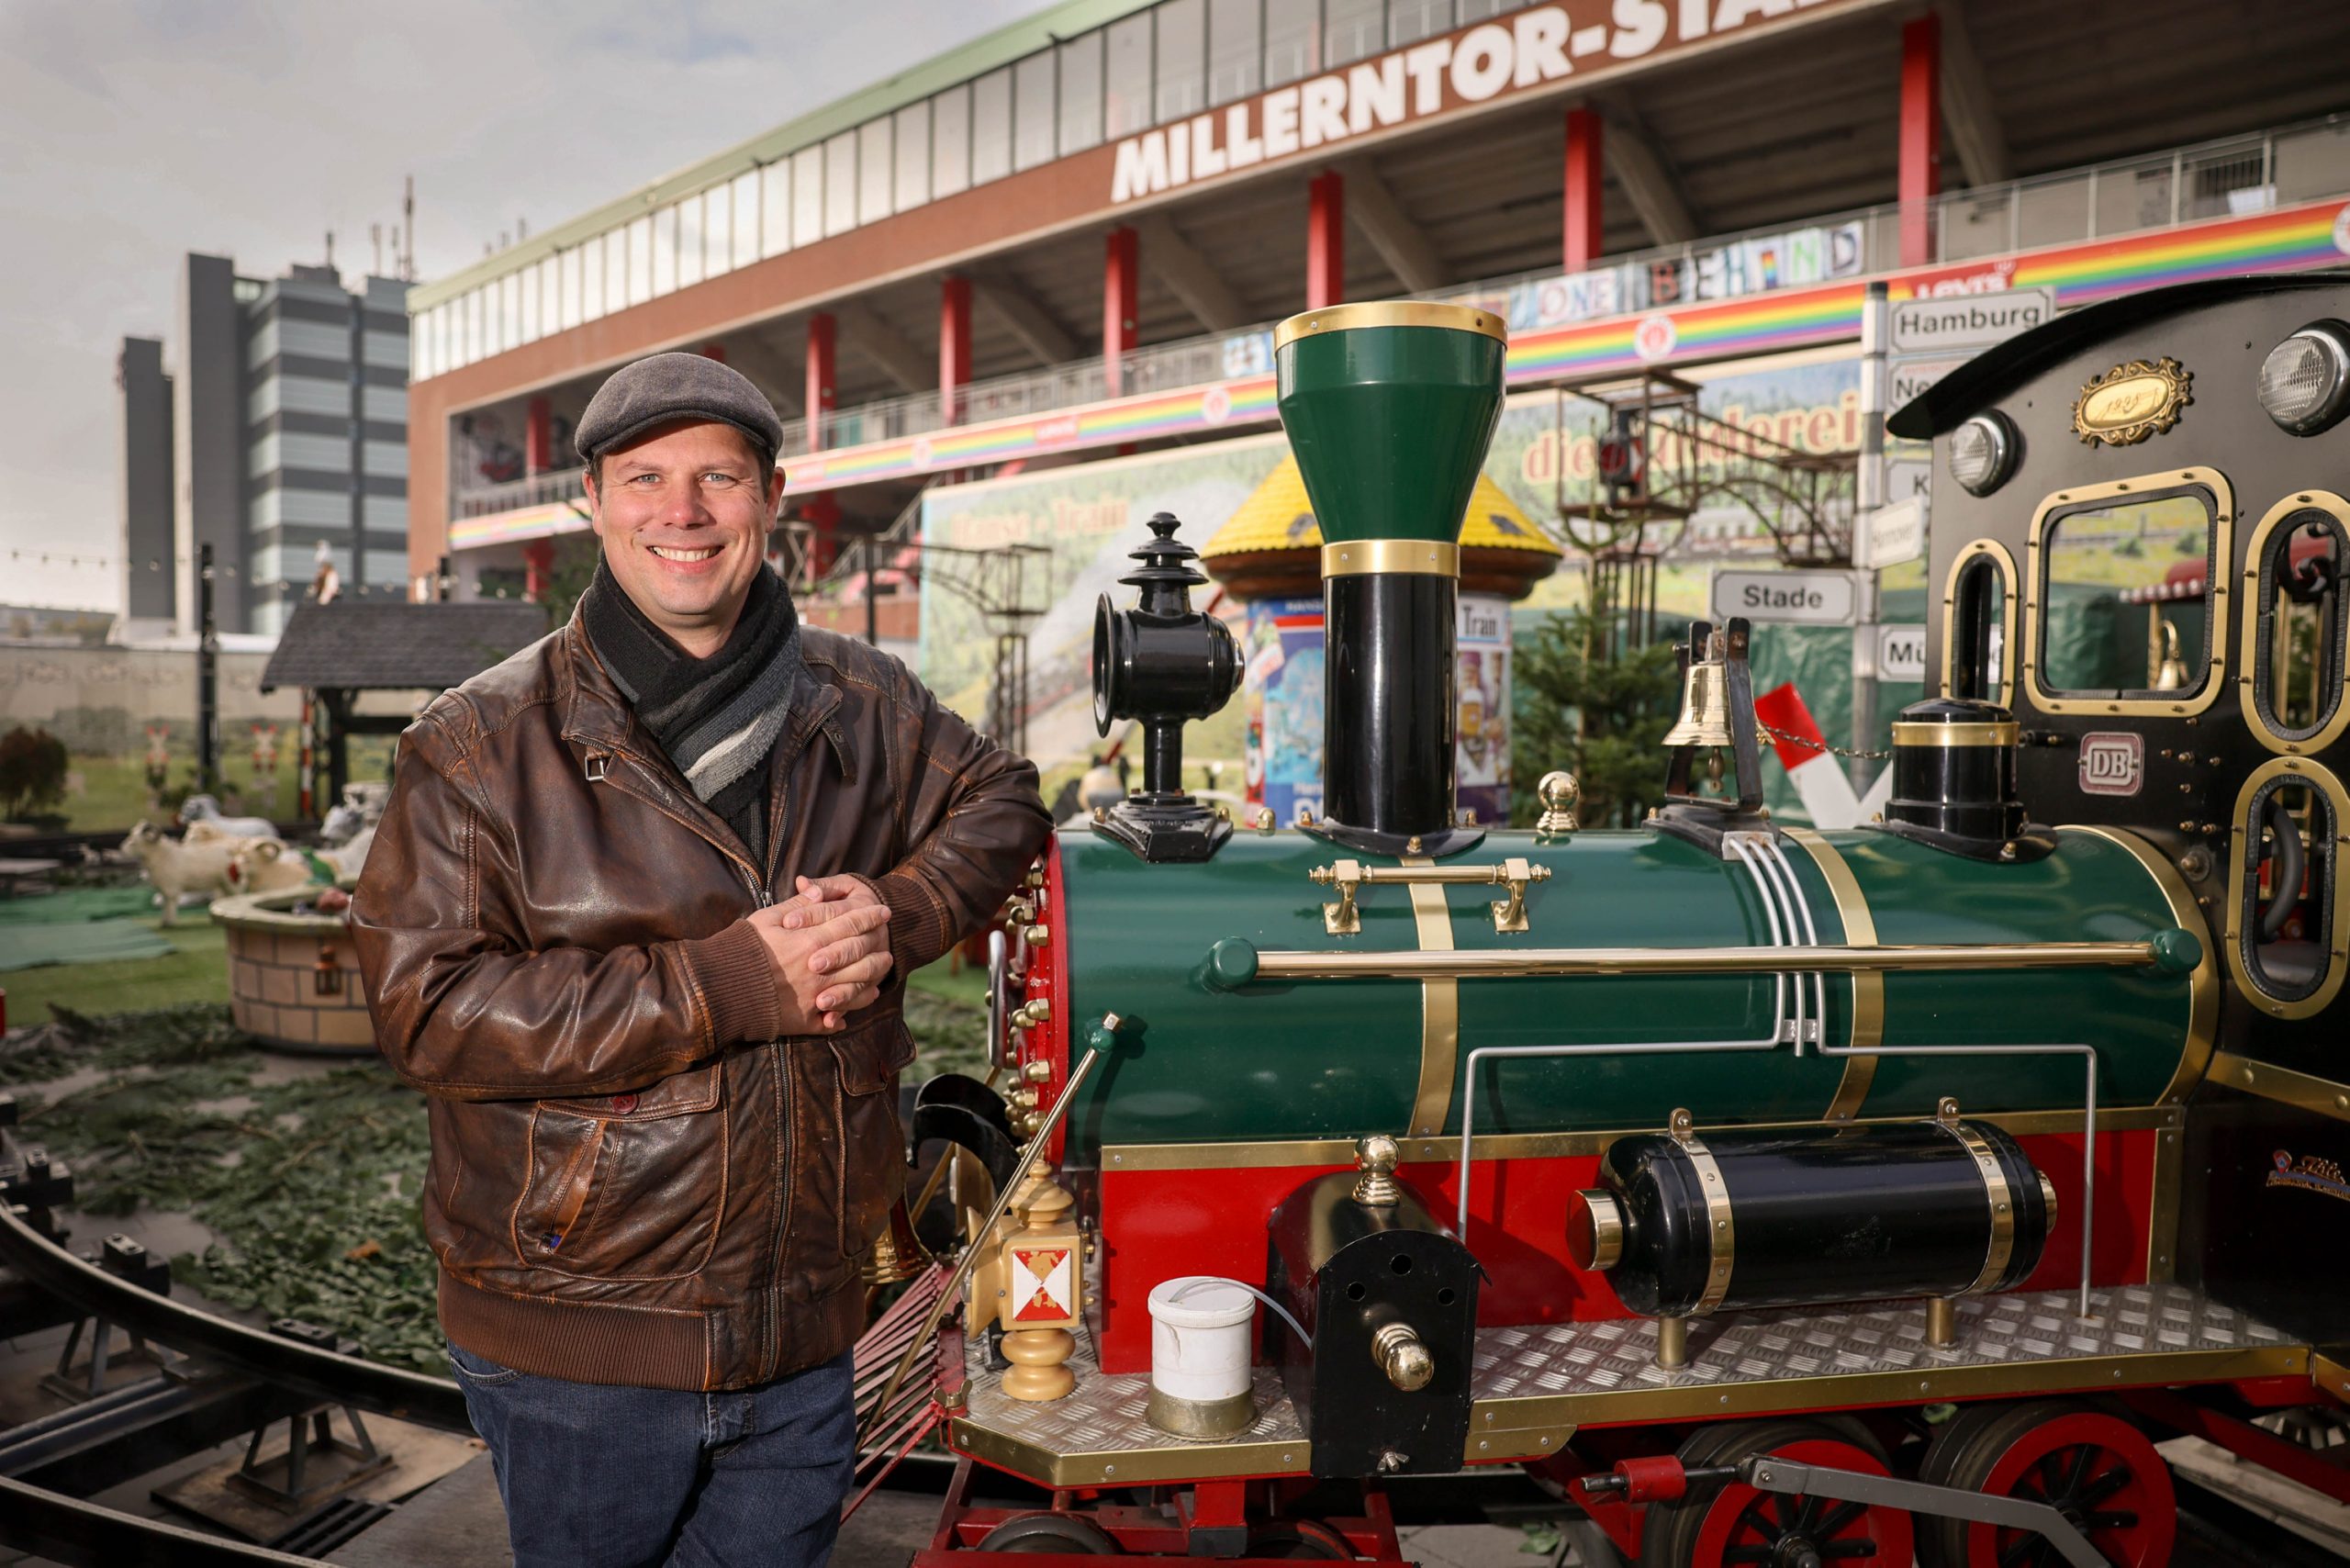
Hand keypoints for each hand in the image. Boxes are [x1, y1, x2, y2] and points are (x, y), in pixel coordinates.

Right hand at [746, 881, 892, 1032]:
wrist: (720, 989)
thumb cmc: (742, 948)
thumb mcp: (768, 919)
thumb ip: (798, 906)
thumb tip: (819, 893)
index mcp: (811, 941)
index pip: (851, 925)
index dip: (870, 916)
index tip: (884, 911)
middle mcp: (819, 971)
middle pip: (862, 959)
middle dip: (879, 949)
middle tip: (889, 944)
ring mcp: (814, 997)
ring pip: (856, 989)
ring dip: (872, 980)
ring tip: (880, 973)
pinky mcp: (805, 1021)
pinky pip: (834, 1019)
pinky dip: (846, 1013)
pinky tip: (852, 1009)